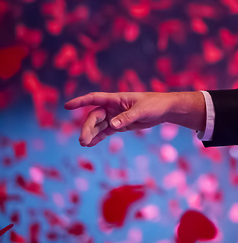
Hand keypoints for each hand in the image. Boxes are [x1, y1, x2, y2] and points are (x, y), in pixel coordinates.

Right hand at [64, 91, 182, 146]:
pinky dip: (98, 137)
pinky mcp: (120, 125)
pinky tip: (90, 144)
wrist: (164, 110)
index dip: (80, 101)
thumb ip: (127, 117)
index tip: (67, 106)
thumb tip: (112, 125)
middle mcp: (112, 107)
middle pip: (94, 116)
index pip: (94, 98)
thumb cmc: (154, 104)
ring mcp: (115, 116)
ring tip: (84, 144)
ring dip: (90, 134)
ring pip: (98, 125)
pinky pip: (105, 131)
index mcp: (116, 99)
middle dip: (87, 128)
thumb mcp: (142, 110)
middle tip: (82, 140)